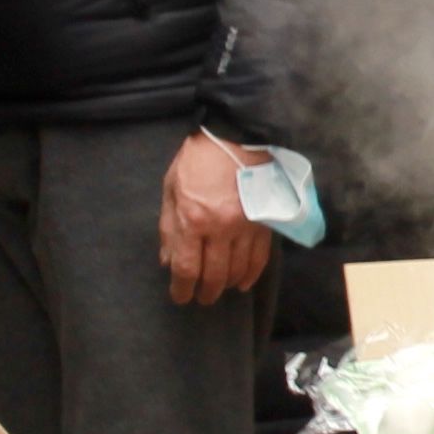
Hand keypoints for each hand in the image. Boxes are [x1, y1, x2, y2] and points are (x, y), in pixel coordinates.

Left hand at [159, 131, 273, 305]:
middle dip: (205, 292)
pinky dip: (251, 274)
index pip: (187, 268)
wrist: (237, 134)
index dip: (182, 289)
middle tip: (200, 298)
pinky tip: (243, 282)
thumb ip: (169, 227)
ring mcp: (247, 226)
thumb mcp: (171, 188)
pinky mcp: (265, 222)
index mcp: (193, 218)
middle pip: (214, 275)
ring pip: (238, 270)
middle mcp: (221, 228)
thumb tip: (167, 261)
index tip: (180, 297)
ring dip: (227, 285)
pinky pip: (260, 258)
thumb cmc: (198, 160)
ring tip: (219, 290)